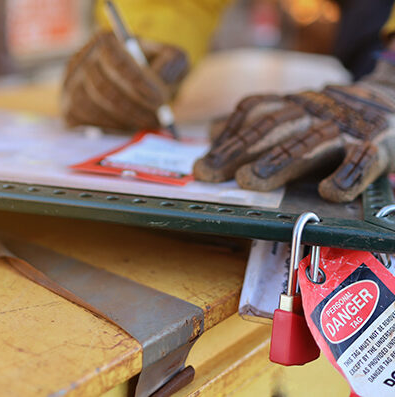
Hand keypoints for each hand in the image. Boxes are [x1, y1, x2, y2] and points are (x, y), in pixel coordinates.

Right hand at [61, 31, 188, 130]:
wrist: (135, 87)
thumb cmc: (156, 72)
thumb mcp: (172, 60)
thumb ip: (171, 65)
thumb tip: (160, 82)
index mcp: (107, 40)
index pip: (118, 62)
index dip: (139, 83)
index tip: (160, 100)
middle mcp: (83, 58)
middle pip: (105, 88)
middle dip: (135, 108)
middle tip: (157, 119)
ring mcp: (72, 84)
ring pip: (93, 106)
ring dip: (123, 120)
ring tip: (146, 123)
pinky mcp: (69, 106)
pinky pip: (82, 120)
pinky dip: (107, 127)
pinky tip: (128, 127)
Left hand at [194, 59, 394, 201]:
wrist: (390, 98)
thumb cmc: (329, 116)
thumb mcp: (292, 113)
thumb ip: (255, 122)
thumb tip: (215, 129)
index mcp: (292, 106)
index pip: (254, 114)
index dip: (227, 138)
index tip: (202, 165)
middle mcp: (314, 112)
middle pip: (273, 128)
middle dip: (239, 150)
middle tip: (210, 173)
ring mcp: (344, 127)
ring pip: (310, 142)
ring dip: (278, 162)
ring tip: (250, 181)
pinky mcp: (377, 143)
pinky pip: (363, 159)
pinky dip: (348, 175)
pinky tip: (329, 193)